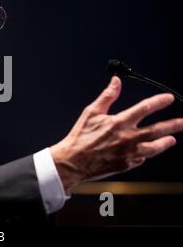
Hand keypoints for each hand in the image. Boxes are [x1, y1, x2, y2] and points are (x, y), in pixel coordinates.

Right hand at [50, 76, 182, 191]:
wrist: (73, 162)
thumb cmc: (80, 137)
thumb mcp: (91, 112)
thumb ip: (107, 96)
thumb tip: (116, 81)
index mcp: (119, 122)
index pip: (144, 108)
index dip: (159, 102)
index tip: (168, 98)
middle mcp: (127, 138)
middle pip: (157, 130)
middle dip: (173, 125)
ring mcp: (129, 153)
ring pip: (155, 147)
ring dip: (165, 142)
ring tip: (172, 139)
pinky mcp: (127, 165)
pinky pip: (142, 158)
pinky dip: (146, 153)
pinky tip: (147, 151)